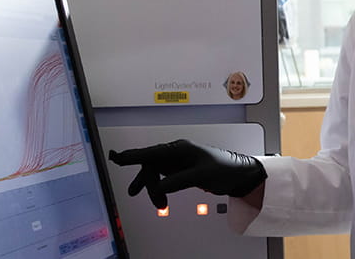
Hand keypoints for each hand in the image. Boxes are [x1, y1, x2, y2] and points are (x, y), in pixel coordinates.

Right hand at [108, 139, 266, 208]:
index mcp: (180, 148)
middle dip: (150, 184)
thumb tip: (159, 188)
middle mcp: (176, 153)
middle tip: (157, 202)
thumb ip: (179, 180)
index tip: (117, 158)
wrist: (238, 173)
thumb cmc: (224, 168)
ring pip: (155, 173)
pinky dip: (159, 189)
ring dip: (154, 189)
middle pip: (151, 166)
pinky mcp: (179, 170)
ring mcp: (177, 161)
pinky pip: (162, 178)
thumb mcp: (202, 175)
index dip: (132, 156)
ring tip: (158, 205)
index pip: (151, 152)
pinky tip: (159, 198)